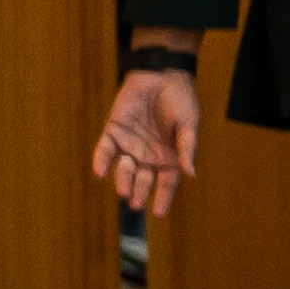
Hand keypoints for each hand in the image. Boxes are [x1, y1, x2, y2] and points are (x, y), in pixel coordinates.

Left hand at [91, 68, 200, 214]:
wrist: (161, 75)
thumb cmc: (180, 99)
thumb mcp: (189, 125)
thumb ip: (186, 148)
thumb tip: (190, 173)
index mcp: (169, 156)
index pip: (166, 182)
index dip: (163, 197)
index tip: (159, 213)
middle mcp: (149, 155)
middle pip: (143, 179)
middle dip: (139, 192)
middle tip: (135, 204)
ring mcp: (130, 144)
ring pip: (124, 169)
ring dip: (123, 180)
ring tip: (123, 191)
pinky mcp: (113, 132)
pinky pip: (105, 150)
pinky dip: (101, 161)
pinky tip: (99, 171)